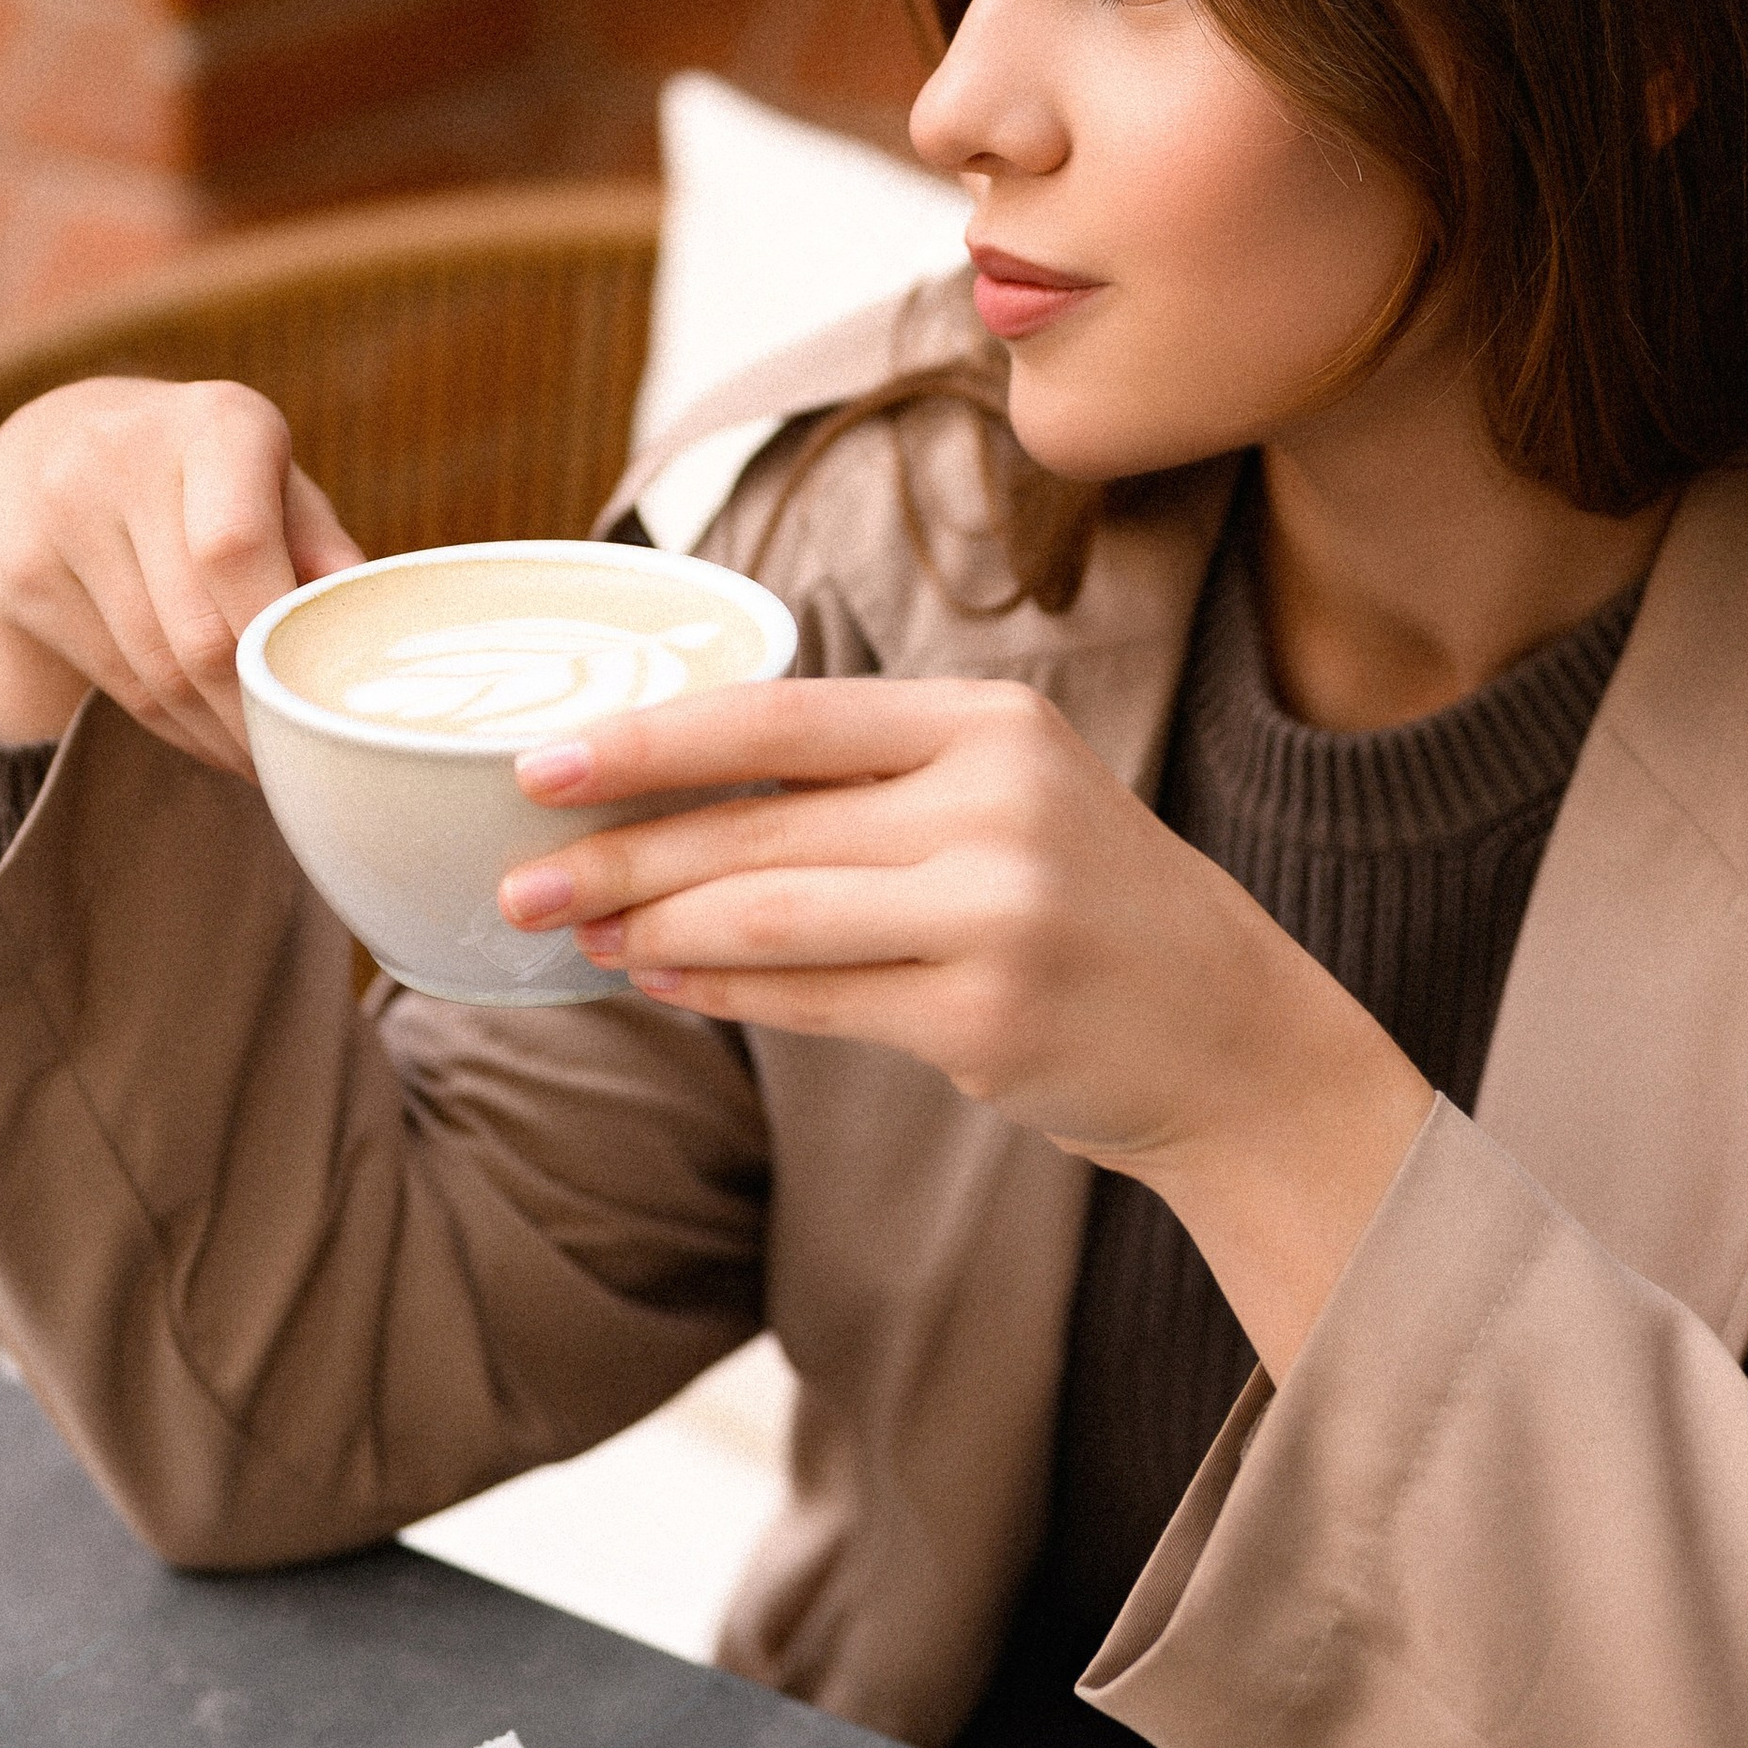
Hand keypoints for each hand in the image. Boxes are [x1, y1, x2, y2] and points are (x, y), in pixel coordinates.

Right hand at [0, 378, 362, 775]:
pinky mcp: (19, 574)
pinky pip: (118, 679)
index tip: (318, 707)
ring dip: (220, 734)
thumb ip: (320, 544)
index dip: (277, 643)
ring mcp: (60, 514)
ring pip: (157, 669)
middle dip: (257, 716)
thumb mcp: (269, 478)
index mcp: (215, 423)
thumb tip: (368, 628)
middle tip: (303, 761)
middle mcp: (122, 455)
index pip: (238, 548)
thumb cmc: (200, 473)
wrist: (42, 446)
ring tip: (265, 761)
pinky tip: (210, 739)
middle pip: (199, 630)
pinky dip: (174, 726)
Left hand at [501, 678, 1433, 1375]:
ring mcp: (997, 912)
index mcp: (986, 722)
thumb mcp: (1001, 797)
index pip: (780, 713)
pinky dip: (719, 990)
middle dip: (619, 851)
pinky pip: (812, 1000)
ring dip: (651, 927)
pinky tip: (659, 979)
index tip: (538, 761)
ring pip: (770, 915)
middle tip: (518, 877)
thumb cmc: (1084, 907)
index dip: (648, 738)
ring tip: (573, 932)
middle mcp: (996, 803)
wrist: (1228, 1034)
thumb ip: (863, 782)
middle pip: (758, 821)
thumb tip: (664, 793)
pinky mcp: (987, 1015)